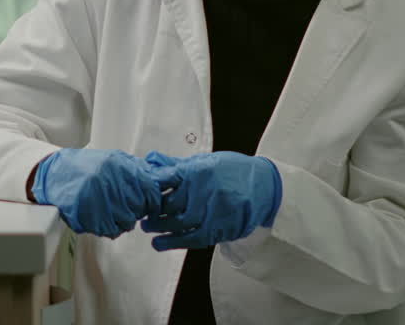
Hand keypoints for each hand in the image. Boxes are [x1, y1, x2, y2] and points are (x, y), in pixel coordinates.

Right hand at [31, 149, 161, 237]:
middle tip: (125, 207)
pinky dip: (108, 228)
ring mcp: (96, 199)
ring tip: (110, 212)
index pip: (150, 190)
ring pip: (126, 222)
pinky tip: (100, 218)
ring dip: (122, 221)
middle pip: (139, 209)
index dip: (153, 202)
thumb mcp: (113, 160)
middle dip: (135, 211)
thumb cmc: (85, 167)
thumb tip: (164, 178)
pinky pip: (109, 230)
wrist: (54, 174)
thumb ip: (137, 170)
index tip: (151, 206)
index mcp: (118, 167)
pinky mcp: (86, 214)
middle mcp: (109, 182)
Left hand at [140, 151, 282, 250]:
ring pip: (177, 223)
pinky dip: (173, 242)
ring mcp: (211, 211)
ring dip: (158, 227)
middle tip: (141, 213)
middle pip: (168, 204)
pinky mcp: (219, 228)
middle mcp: (202, 191)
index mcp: (197, 170)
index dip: (149, 188)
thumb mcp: (204, 161)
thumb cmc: (233, 171)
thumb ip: (177, 165)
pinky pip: (192, 238)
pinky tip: (160, 244)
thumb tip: (151, 160)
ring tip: (147, 228)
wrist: (265, 186)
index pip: (164, 180)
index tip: (140, 191)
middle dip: (151, 210)